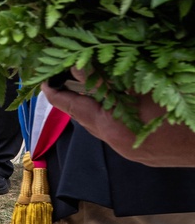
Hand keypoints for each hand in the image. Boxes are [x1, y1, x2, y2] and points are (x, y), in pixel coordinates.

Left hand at [42, 69, 194, 168]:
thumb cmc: (182, 113)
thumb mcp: (145, 87)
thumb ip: (107, 81)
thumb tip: (78, 68)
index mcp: (113, 126)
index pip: (74, 106)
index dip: (56, 93)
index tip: (43, 81)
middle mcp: (116, 142)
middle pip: (85, 119)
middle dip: (74, 98)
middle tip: (64, 79)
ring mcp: (130, 151)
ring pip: (103, 126)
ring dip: (96, 107)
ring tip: (91, 87)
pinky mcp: (144, 155)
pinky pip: (119, 133)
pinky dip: (114, 117)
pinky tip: (121, 104)